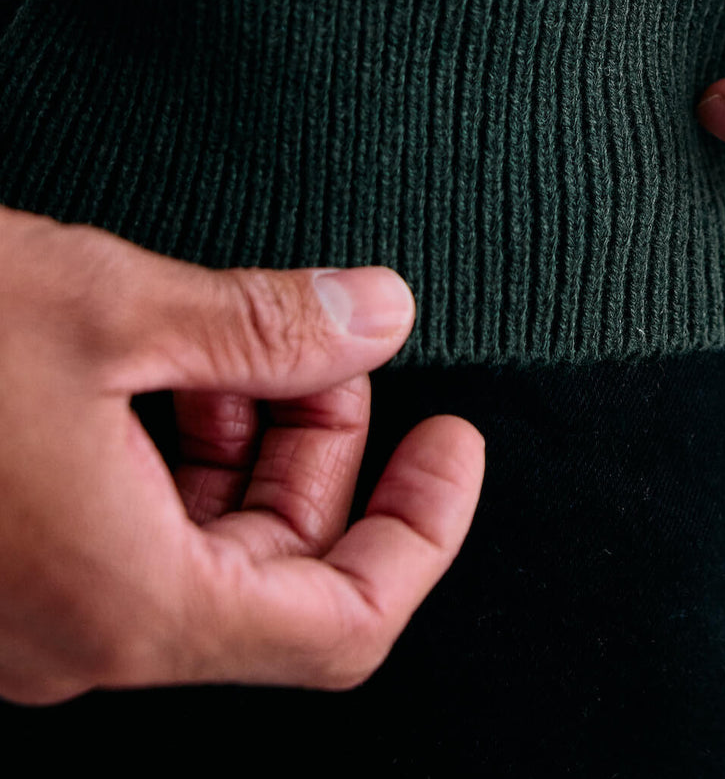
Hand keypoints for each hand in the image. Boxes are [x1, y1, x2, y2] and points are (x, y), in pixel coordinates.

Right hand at [0, 206, 483, 703]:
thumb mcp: (112, 312)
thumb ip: (267, 326)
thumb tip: (381, 315)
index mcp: (132, 605)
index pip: (346, 624)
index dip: (425, 529)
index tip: (452, 444)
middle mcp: (83, 639)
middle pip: (279, 571)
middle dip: (326, 446)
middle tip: (335, 342)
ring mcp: (35, 615)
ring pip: (202, 548)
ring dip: (249, 438)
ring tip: (243, 336)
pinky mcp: (6, 570)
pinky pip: (128, 536)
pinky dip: (173, 452)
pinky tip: (175, 365)